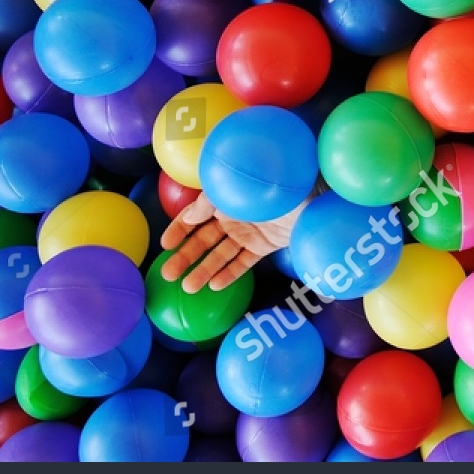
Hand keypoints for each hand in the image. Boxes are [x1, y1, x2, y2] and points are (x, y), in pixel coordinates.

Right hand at [159, 195, 304, 293]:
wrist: (308, 195)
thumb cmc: (269, 185)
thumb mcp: (233, 190)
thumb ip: (210, 202)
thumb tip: (189, 216)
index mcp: (223, 201)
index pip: (194, 217)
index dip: (179, 230)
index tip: (165, 245)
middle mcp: (233, 218)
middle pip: (204, 240)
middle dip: (185, 257)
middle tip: (167, 275)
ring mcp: (248, 233)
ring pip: (221, 255)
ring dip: (204, 271)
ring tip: (188, 288)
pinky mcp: (264, 246)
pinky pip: (243, 262)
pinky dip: (230, 274)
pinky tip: (214, 286)